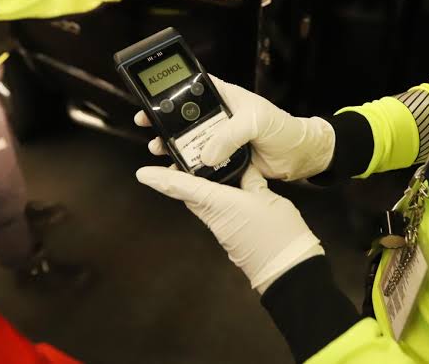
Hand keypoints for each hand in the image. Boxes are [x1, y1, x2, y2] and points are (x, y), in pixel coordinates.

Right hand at [134, 75, 335, 180]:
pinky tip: (175, 169)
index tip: (151, 97)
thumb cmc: (282, 128)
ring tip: (158, 148)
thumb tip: (207, 153)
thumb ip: (231, 134)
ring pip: (188, 140)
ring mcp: (219, 139)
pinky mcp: (222, 159)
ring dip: (172, 144)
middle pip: (183, 116)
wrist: (298, 156)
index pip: (193, 87)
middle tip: (146, 124)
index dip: (171, 90)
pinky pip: (200, 162)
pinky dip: (187, 166)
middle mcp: (218, 117)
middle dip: (163, 120)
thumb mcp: (256, 121)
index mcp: (225, 98)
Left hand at [136, 165, 323, 292]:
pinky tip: (227, 187)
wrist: (287, 269)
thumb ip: (252, 180)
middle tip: (175, 160)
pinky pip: (215, 210)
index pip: (181, 187)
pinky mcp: (229, 235)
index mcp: (218, 202)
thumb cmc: (278, 233)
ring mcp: (220, 228)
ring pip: (201, 201)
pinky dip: (215, 196)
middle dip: (178, 177)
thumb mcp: (267, 197)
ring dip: (197, 186)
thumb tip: (244, 169)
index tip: (141, 173)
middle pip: (187, 193)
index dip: (159, 179)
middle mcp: (213, 216)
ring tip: (203, 168)